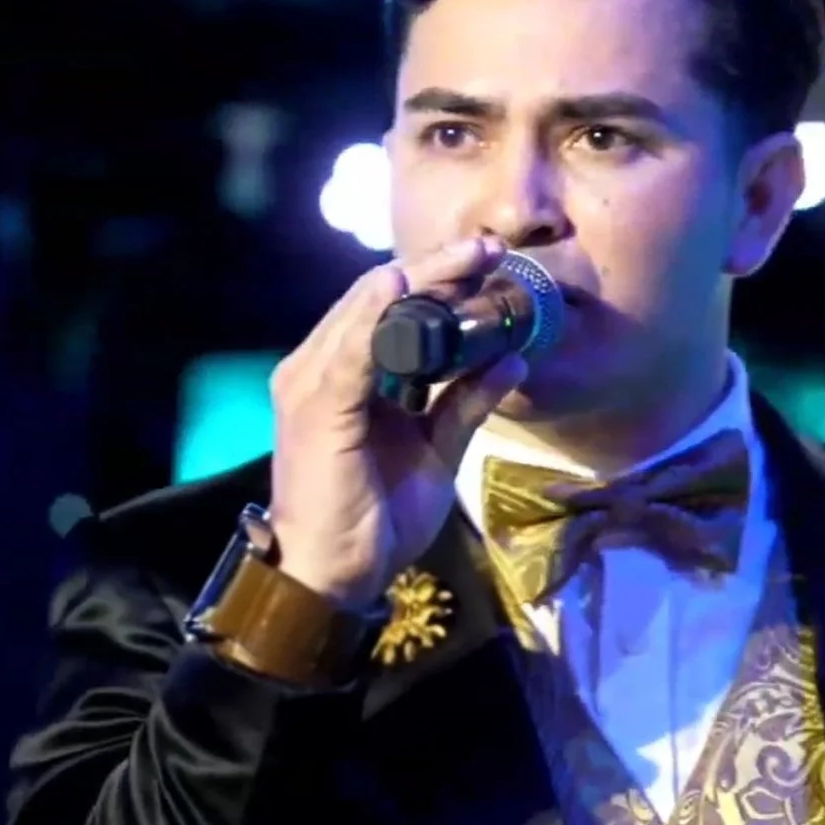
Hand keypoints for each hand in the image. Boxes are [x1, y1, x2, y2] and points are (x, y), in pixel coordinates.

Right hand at [266, 236, 528, 605]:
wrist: (332, 577)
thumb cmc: (373, 519)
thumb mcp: (436, 452)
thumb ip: (465, 403)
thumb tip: (513, 358)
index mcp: (345, 376)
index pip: (389, 309)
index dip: (438, 280)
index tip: (487, 261)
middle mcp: (320, 369)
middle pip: (379, 298)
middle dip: (436, 269)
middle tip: (487, 247)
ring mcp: (311, 383)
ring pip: (366, 310)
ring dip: (418, 279)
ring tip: (466, 258)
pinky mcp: (315, 406)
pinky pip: (349, 348)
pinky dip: (375, 313)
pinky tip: (401, 283)